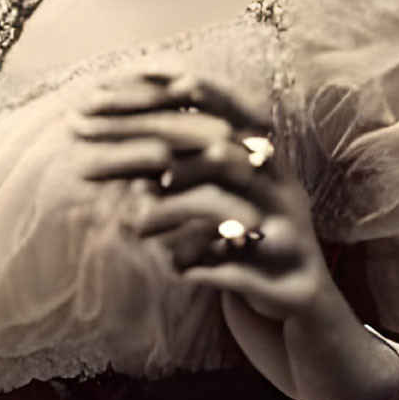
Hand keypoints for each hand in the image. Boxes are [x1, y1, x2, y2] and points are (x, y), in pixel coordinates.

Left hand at [68, 67, 398, 399]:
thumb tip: (118, 142)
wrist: (306, 314)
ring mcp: (291, 238)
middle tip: (92, 162)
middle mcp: (285, 193)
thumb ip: (182, 173)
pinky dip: (197, 268)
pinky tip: (172, 271)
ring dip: (170, 215)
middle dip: (152, 154)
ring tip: (132, 226)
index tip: (142, 85)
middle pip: (221, 155)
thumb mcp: (224, 203)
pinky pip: (234, 272)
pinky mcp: (292, 285)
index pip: (234, 113)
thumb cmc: (249, 247)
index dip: (196, 95)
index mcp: (272, 165)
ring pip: (226, 211)